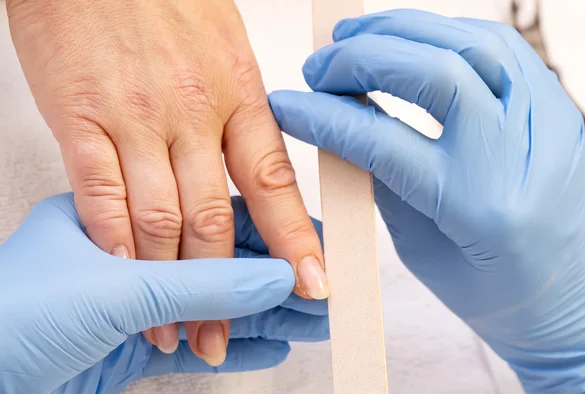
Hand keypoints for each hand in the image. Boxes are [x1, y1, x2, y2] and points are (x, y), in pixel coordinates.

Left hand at [0, 193, 328, 393]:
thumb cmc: (14, 317)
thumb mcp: (116, 289)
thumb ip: (201, 284)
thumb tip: (274, 277)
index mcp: (124, 212)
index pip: (214, 216)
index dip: (268, 234)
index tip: (310, 250)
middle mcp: (133, 251)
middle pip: (224, 262)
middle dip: (277, 279)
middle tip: (323, 291)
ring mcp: (134, 299)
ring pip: (215, 303)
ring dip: (264, 314)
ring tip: (312, 320)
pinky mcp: (131, 342)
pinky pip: (195, 339)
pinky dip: (235, 345)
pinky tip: (271, 343)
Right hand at [6, 0, 327, 360]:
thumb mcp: (225, 47)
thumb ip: (240, 116)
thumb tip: (258, 175)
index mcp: (236, 92)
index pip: (274, 182)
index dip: (293, 240)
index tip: (311, 283)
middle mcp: (191, 112)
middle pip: (215, 218)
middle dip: (221, 288)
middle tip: (222, 334)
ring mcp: (135, 119)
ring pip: (160, 219)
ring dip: (166, 284)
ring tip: (171, 328)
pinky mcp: (80, 119)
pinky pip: (102, 195)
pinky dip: (115, 245)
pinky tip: (123, 277)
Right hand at [269, 9, 584, 392]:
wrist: (565, 295)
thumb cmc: (495, 289)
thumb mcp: (419, 248)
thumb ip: (380, 178)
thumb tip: (338, 122)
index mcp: (480, 211)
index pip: (385, 141)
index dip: (325, 116)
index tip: (289, 104)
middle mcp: (521, 158)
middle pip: (436, 73)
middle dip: (363, 57)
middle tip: (319, 66)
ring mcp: (546, 124)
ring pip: (471, 43)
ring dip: (403, 30)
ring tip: (354, 39)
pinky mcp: (554, 106)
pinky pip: (499, 46)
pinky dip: (444, 33)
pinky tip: (409, 41)